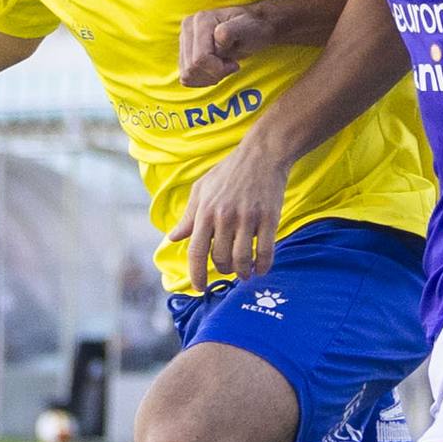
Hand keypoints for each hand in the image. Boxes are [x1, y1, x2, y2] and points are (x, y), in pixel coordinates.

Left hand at [164, 141, 292, 291]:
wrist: (262, 153)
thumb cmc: (229, 171)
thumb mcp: (202, 190)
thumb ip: (189, 217)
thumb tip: (173, 238)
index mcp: (205, 211)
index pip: (197, 251)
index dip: (196, 274)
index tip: (199, 288)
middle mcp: (225, 217)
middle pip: (221, 258)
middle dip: (224, 271)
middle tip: (228, 270)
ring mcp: (248, 218)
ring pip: (242, 259)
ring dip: (243, 272)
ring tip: (245, 273)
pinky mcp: (269, 217)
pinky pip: (265, 250)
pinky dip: (263, 265)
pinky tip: (261, 268)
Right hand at [178, 6, 267, 88]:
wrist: (251, 28)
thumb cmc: (252, 30)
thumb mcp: (247, 30)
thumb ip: (231, 31)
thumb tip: (218, 36)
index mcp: (201, 20)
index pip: (200, 59)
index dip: (220, 69)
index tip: (235, 64)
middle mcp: (188, 27)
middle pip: (192, 69)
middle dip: (214, 74)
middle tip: (230, 65)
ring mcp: (183, 39)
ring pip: (187, 75)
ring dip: (208, 77)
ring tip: (223, 66)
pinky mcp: (183, 51)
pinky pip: (186, 77)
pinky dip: (202, 79)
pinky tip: (215, 69)